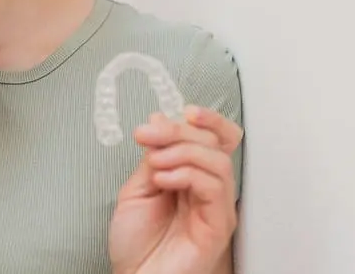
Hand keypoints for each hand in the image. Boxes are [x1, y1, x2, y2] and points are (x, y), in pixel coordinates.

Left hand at [108, 106, 242, 273]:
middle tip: (148, 134)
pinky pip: (214, 187)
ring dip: (182, 151)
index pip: (215, 138)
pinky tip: (163, 179)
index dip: (208, 119)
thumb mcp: (138, 187)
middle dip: (180, 131)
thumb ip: (153, 155)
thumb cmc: (137, 244)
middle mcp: (209, 189)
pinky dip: (187, 174)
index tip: (184, 110)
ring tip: (154, 161)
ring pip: (217, 161)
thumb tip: (160, 118)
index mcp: (193, 175)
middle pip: (215, 143)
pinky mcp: (218, 225)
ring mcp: (216, 207)